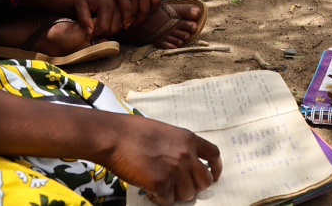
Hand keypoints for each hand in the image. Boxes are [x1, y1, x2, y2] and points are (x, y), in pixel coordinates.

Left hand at [73, 0, 123, 38]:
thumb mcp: (79, 2)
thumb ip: (83, 18)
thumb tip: (90, 33)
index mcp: (107, 5)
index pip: (104, 28)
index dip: (95, 34)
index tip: (88, 34)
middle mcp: (119, 5)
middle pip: (115, 28)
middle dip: (104, 33)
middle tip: (95, 32)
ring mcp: (124, 3)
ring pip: (122, 25)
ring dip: (112, 29)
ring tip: (101, 26)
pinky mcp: (126, 2)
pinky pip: (125, 17)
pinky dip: (118, 23)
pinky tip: (108, 21)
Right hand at [89, 0, 160, 27]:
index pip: (157, 0)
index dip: (153, 9)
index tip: (146, 14)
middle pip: (147, 8)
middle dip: (142, 18)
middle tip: (137, 23)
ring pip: (136, 11)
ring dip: (132, 20)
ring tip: (128, 24)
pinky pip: (127, 11)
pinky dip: (126, 19)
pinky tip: (123, 23)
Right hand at [101, 115, 221, 205]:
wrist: (115, 137)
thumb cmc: (134, 132)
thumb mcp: (166, 132)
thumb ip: (179, 147)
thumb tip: (185, 165)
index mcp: (189, 139)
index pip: (213, 155)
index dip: (216, 168)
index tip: (214, 176)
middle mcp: (186, 155)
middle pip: (204, 181)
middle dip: (194, 187)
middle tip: (180, 187)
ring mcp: (175, 170)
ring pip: (187, 194)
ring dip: (175, 194)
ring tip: (160, 186)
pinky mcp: (161, 184)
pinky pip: (168, 201)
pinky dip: (159, 199)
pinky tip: (149, 190)